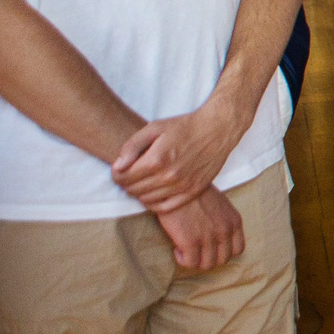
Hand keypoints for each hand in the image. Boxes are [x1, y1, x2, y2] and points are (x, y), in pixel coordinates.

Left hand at [112, 98, 249, 212]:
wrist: (217, 129)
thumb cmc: (185, 126)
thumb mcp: (154, 128)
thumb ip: (132, 146)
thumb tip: (117, 166)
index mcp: (157, 159)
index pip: (123, 177)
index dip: (116, 174)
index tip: (119, 169)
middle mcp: (169, 175)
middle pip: (133, 190)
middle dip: (126, 183)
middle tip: (130, 174)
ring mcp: (182, 185)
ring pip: (147, 199)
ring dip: (139, 192)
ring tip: (142, 181)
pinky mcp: (193, 191)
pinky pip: (166, 207)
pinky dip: (154, 203)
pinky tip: (153, 194)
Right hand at [154, 188, 245, 271]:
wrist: (177, 184)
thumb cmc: (195, 192)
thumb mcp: (220, 204)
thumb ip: (224, 220)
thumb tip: (218, 236)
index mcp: (234, 221)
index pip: (238, 250)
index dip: (223, 252)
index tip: (210, 248)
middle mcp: (225, 231)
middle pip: (222, 260)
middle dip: (208, 257)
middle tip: (195, 250)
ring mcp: (209, 237)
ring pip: (207, 265)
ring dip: (195, 260)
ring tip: (184, 248)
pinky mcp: (191, 242)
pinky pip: (190, 263)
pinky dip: (182, 260)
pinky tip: (177, 249)